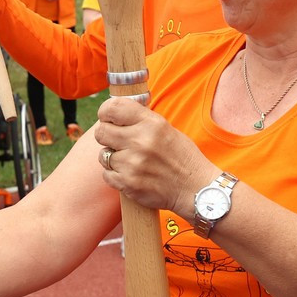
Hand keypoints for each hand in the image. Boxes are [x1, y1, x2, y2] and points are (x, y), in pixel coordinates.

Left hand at [92, 97, 214, 213]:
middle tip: (116, 141)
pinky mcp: (128, 183)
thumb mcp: (166, 129)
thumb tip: (113, 112)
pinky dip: (115, 176)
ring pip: (103, 155)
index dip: (105, 112)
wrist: (195, 189)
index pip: (113, 107)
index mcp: (151, 123)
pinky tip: (131, 175)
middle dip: (106, 136)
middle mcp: (141, 141)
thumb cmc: (180, 157)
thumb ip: (140, 120)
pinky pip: (107, 175)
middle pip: (101, 132)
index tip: (108, 118)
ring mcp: (133, 164)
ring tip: (130, 161)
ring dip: (112, 158)